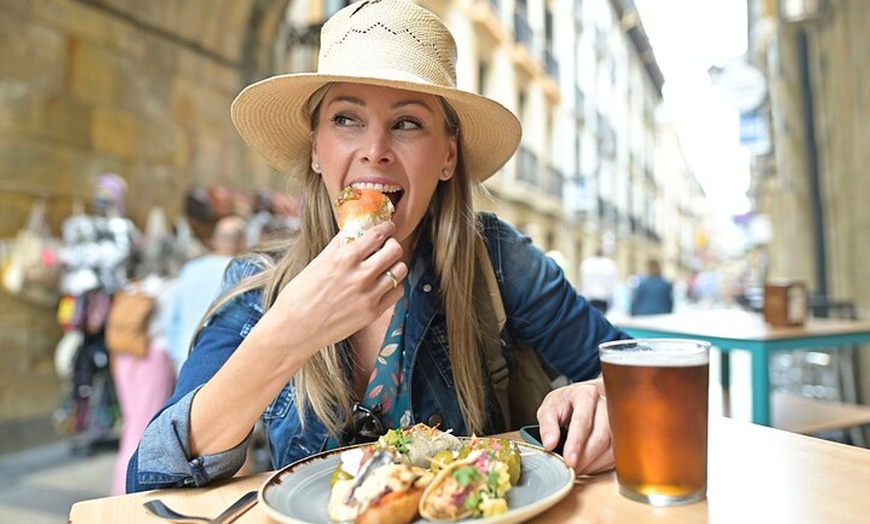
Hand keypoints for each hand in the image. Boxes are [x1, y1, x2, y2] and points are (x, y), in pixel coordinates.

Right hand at [259, 221, 406, 354]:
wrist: (293, 329)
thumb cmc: (299, 295)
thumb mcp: (317, 263)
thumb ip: (339, 246)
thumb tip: (353, 231)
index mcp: (344, 258)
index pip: (378, 235)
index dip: (386, 228)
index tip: (388, 227)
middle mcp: (360, 275)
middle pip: (395, 250)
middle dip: (392, 245)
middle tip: (386, 247)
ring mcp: (368, 295)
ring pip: (400, 271)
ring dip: (394, 266)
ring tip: (383, 268)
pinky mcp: (372, 313)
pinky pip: (397, 292)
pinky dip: (392, 287)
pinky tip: (381, 286)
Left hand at [536, 377, 613, 474]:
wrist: (579, 401)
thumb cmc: (564, 405)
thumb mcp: (548, 409)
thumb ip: (547, 425)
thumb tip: (550, 444)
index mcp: (585, 394)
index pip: (582, 420)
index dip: (576, 443)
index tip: (569, 460)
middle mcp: (605, 405)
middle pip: (601, 436)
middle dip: (585, 458)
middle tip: (571, 469)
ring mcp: (616, 420)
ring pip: (611, 448)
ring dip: (593, 464)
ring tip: (577, 469)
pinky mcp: (621, 435)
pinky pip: (615, 455)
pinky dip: (600, 466)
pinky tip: (588, 467)